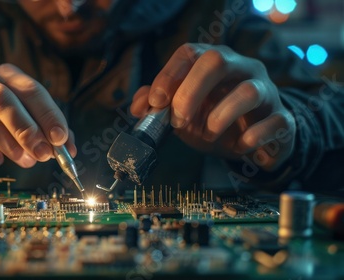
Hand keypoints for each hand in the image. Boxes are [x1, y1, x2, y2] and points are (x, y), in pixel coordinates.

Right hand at [0, 64, 75, 167]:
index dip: (48, 115)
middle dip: (28, 129)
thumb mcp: (20, 115)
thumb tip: (68, 148)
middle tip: (43, 154)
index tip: (60, 139)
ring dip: (9, 143)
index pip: (31, 90)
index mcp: (6, 75)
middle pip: (4, 100)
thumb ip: (45, 128)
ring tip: (26, 161)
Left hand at [131, 43, 295, 170]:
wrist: (252, 141)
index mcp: (214, 63)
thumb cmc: (214, 119)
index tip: (157, 102)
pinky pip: (273, 122)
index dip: (169, 75)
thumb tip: (137, 106)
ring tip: (208, 133)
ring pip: (248, 91)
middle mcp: (242, 69)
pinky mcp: (282, 117)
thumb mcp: (181, 111)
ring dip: (219, 117)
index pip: (190, 53)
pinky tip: (240, 146)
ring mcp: (266, 91)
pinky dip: (251, 138)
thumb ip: (158, 104)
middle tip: (178, 118)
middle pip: (217, 60)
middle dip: (191, 91)